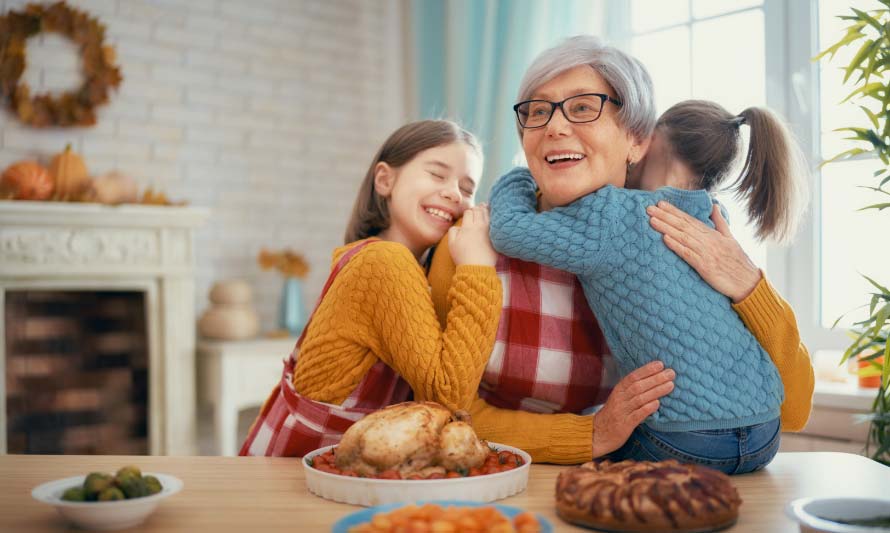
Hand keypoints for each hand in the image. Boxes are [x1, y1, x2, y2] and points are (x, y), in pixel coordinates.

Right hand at [448, 204, 496, 266]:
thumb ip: (453, 231)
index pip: (469, 212)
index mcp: (467, 227)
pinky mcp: (495, 236)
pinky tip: (493, 215)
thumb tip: (459, 226)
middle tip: (477, 208)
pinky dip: (493, 217)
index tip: (468, 214)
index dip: (468, 212)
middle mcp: (479, 226)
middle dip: (477, 208)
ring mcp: (489, 231)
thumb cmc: (462, 257)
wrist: (477, 268)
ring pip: (488, 214)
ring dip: (485, 209)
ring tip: (485, 206)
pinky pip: (495, 222)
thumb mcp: (452, 244)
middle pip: (479, 211)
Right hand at [591, 361, 674, 457]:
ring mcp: (622, 412)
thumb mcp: (619, 399)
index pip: (633, 377)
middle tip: (671, 373)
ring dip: (656, 391)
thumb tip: (653, 380)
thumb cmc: (613, 415)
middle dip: (655, 378)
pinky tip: (657, 404)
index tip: (660, 364)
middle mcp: (619, 399)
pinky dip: (647, 409)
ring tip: (670, 385)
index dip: (646, 370)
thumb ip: (632, 391)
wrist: (597, 434)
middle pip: (638, 386)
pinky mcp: (624, 425)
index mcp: (618, 391)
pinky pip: (636, 415)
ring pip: (639, 399)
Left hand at [647, 201, 761, 302]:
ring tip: (652, 221)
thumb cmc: (738, 262)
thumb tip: (714, 206)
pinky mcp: (705, 266)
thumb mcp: (730, 239)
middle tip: (649, 208)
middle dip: (665, 216)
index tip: (660, 204)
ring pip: (683, 237)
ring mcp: (706, 253)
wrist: (748, 283)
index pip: (689, 219)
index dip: (674, 211)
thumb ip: (720, 222)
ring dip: (666, 228)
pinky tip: (665, 239)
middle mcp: (708, 241)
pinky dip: (676, 246)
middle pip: (683, 226)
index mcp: (713, 234)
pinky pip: (688, 254)